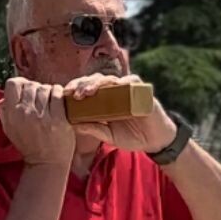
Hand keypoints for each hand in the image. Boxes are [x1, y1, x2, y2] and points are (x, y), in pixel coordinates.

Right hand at [0, 77, 74, 166]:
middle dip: (36, 88)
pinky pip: (57, 95)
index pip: (13, 83)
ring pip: (44, 88)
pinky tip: (57, 99)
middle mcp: (25, 113)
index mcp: (12, 114)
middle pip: (31, 85)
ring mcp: (42, 116)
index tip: (26, 90)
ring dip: (48, 91)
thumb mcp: (9, 129)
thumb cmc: (28, 145)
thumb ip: (4, 112)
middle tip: (39, 97)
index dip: (20, 84)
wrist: (45, 163)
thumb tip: (3, 97)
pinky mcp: (58, 119)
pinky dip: (58, 93)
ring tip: (49, 99)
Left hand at [63, 74, 177, 154]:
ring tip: (87, 92)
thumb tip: (72, 124)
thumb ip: (94, 129)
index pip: (86, 88)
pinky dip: (122, 83)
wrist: (156, 140)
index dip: (75, 89)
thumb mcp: (109, 136)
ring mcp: (127, 89)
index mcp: (104, 99)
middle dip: (82, 84)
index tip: (64, 96)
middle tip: (73, 94)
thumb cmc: (132, 136)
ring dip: (96, 83)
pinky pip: (131, 82)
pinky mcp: (142, 90)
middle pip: (95, 80)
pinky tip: (114, 87)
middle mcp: (114, 91)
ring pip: (109, 79)